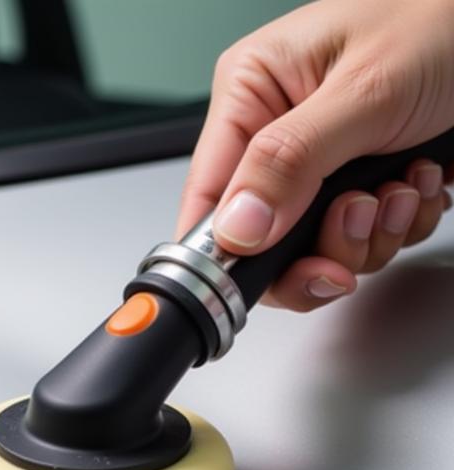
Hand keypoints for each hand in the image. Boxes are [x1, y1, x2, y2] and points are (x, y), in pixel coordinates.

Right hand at [178, 0, 453, 310]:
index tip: (281, 273)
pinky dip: (397, 225)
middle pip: (264, 240)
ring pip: (315, 248)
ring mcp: (317, 161)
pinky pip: (359, 239)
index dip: (236, 251)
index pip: (210, 200)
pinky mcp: (356, 180)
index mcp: (252, 93)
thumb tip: (235, 229)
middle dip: (323, 245)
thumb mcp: (364, 91)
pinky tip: (419, 181)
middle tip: (360, 216)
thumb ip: (290, 163)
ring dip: (370, 235)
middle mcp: (275, 131)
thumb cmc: (447, 16)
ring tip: (403, 185)